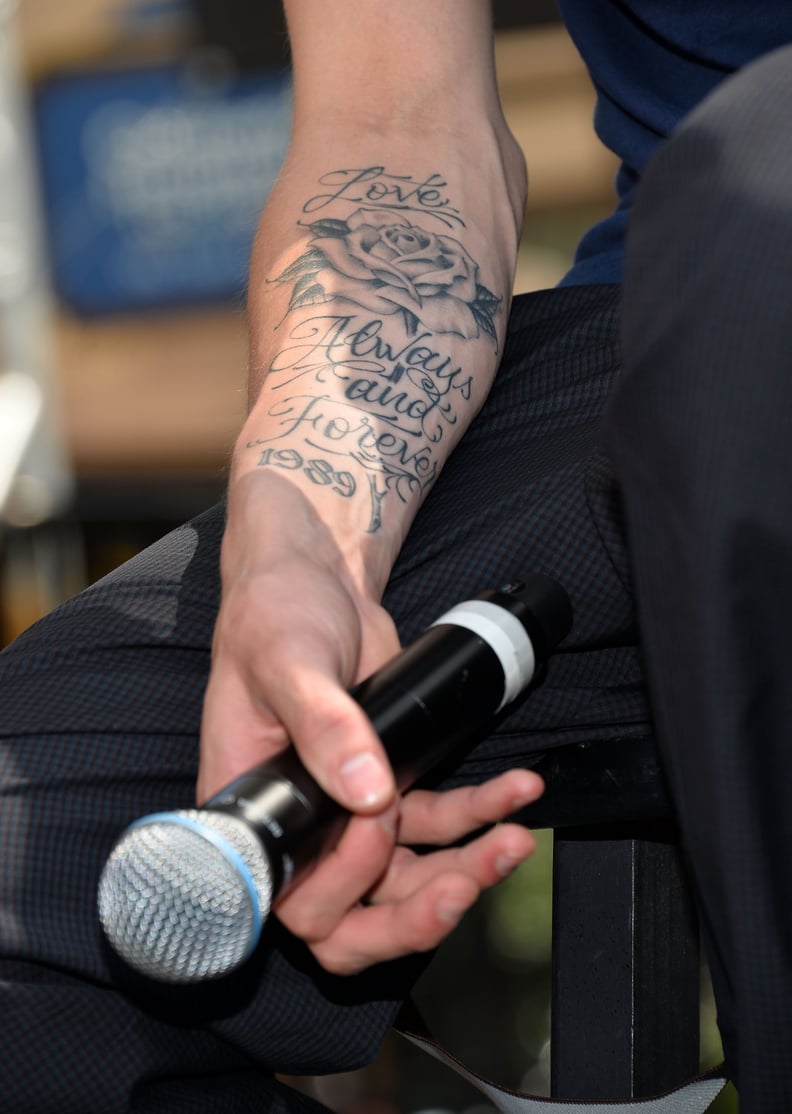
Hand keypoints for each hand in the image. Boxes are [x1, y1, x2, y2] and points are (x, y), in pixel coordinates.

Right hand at [199, 470, 542, 972]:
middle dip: (419, 912)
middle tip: (467, 883)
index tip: (380, 828)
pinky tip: (516, 791)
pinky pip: (441, 823)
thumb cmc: (273, 616)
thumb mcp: (286, 662)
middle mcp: (302, 829)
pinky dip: (482, 813)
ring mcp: (350, 814)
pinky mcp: (394, 787)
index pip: (294, 903)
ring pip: (410, 878)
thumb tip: (366, 793)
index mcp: (254, 816)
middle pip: (358, 918)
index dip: (345, 889)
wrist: (317, 581)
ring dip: (467, 865)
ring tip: (513, 836)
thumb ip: (322, 725)